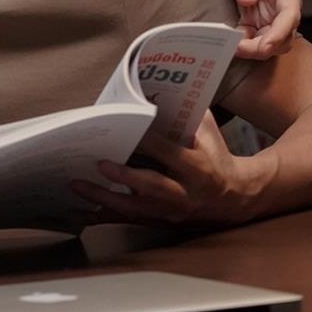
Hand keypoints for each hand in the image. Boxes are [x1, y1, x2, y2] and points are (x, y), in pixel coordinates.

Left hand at [69, 113, 265, 227]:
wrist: (234, 199)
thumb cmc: (215, 156)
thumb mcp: (207, 132)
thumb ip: (184, 113)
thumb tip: (154, 89)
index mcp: (199, 168)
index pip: (170, 154)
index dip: (149, 143)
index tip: (126, 128)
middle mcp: (185, 194)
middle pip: (153, 187)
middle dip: (126, 177)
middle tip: (99, 163)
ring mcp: (171, 213)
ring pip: (135, 209)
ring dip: (104, 199)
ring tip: (77, 185)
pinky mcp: (160, 222)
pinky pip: (128, 221)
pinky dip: (103, 217)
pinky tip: (81, 211)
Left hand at [219, 0, 301, 58]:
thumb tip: (248, 0)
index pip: (291, 13)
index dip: (280, 32)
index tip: (264, 45)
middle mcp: (284, 1)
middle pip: (284, 33)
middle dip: (265, 46)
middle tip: (238, 49)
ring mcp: (272, 10)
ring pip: (272, 39)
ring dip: (255, 48)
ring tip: (231, 48)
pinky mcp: (259, 15)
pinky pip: (257, 36)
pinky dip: (246, 42)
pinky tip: (230, 41)